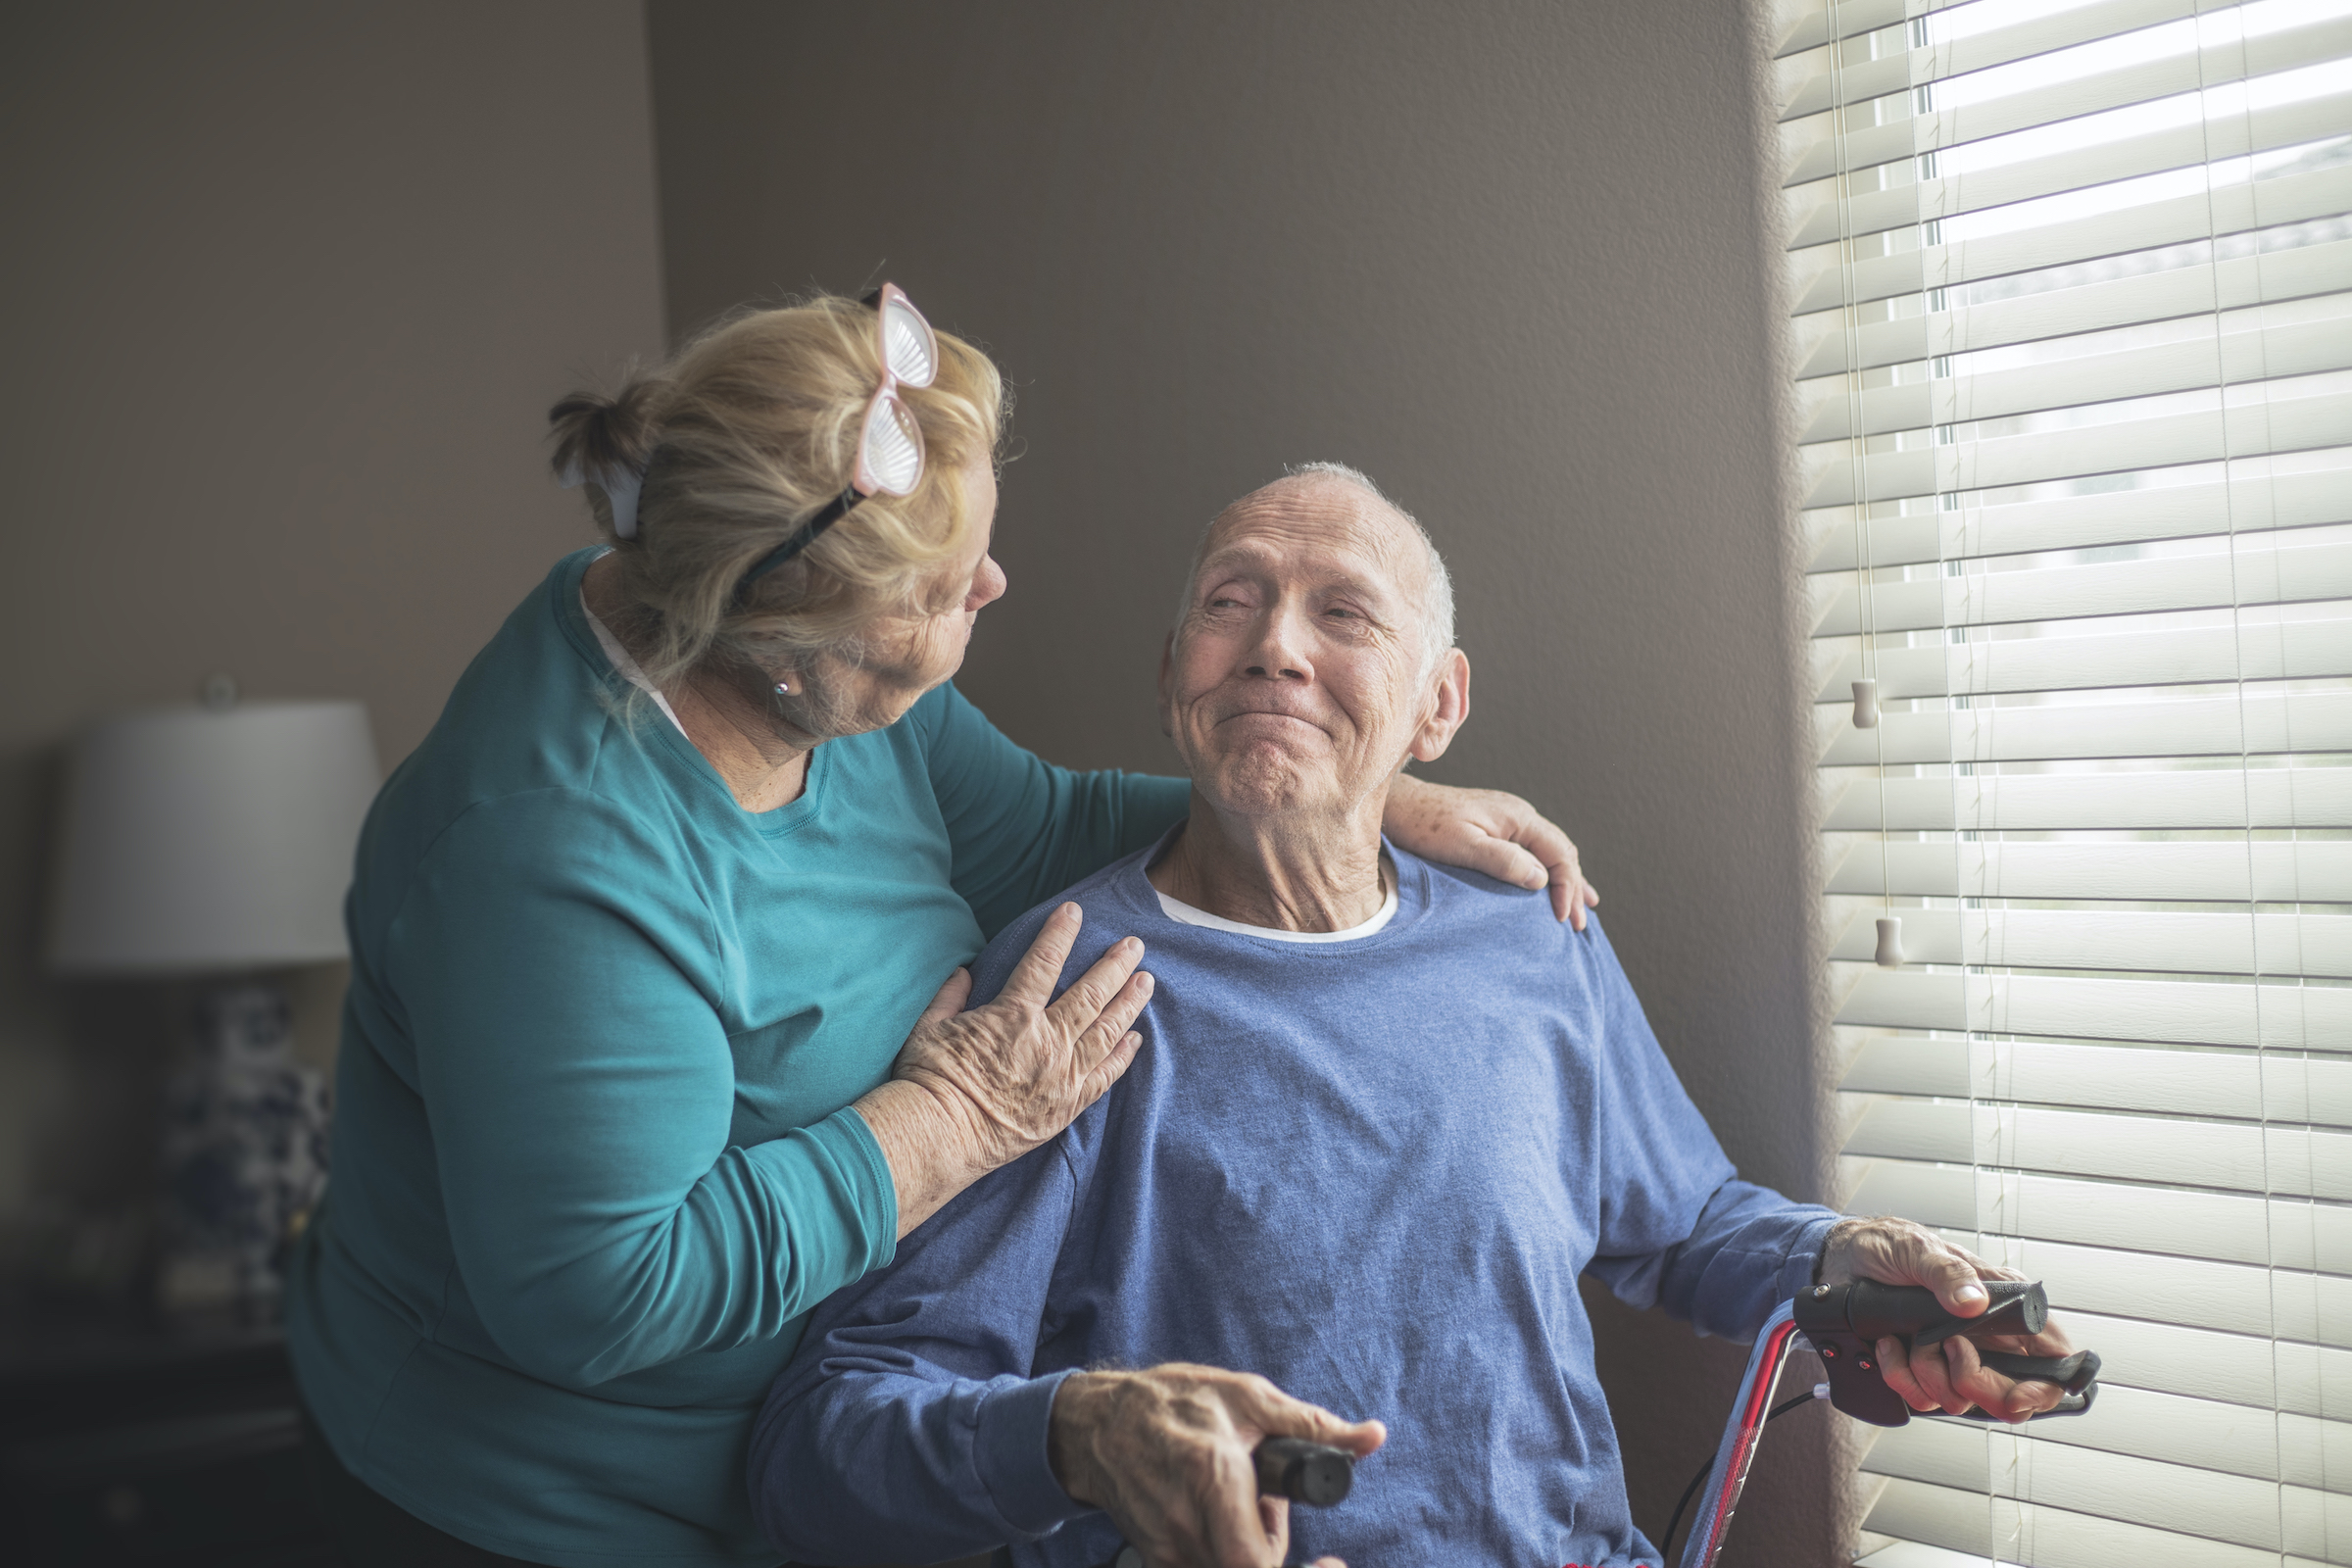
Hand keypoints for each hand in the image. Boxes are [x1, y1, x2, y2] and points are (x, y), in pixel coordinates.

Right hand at [855, 903, 1152, 1234]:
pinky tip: (1135, 1039)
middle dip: (1115, 966)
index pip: (1043, 963)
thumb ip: (950, 995)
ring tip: (1146, 981)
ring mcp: (1063, 1075)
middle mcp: (1047, 1041)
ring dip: (1129, 1003)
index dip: (1060, 934)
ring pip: (1107, 1031)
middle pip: (1091, 995)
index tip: (1075, 912)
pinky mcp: (1068, 1106)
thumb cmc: (929, 1080)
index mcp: (1013, 1016)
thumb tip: (963, 972)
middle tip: (1134, 945)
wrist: (941, 1137)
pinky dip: (1123, 1055)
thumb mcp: (929, 1027)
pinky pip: (1105, 1075)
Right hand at [1049, 1364, 1380, 1567]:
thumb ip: (1311, 1425)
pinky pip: (1204, 1565)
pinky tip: (1213, 1512)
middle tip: (1268, 1504)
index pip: (1257, 1561)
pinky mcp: (1156, 1556)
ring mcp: (1167, 1546)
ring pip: (1228, 1567)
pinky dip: (1222, 1548)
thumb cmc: (1172, 1402)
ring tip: (1238, 1499)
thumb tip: (1371, 1437)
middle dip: (1273, 1544)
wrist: (1097, 1423)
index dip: (1292, 1561)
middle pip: (1250, 1567)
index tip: (1328, 1560)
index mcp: (1212, 1477)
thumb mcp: (1246, 1397)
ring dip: (1248, 1545)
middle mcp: (1186, 1523)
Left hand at [1381, 775, 1599, 927]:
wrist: (1399, 807)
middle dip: (1574, 888)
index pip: (1559, 854)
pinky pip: (1533, 851)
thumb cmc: (1425, 826)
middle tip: (1578, 925)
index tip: (1564, 918)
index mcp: (1518, 817)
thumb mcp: (1464, 845)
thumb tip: (1541, 879)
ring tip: (1582, 909)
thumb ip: (1503, 860)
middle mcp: (1519, 815)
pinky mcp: (1496, 829)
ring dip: (1565, 881)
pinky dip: (1547, 872)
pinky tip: (1550, 886)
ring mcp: (1508, 821)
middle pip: (1561, 853)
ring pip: (1550, 852)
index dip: (1568, 887)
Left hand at [1819, 1216, 2076, 1422]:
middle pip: (2010, 1396)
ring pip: (1960, 1401)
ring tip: (1911, 1338)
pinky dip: (1900, 1376)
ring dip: (1929, 1374)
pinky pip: (1921, 1398)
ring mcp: (1953, 1358)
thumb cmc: (1889, 1246)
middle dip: (1976, 1383)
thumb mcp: (1918, 1251)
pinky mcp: (1922, 1370)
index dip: (2046, 1387)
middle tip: (1949, 1350)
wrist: (1841, 1259)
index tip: (2019, 1395)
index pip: (2052, 1357)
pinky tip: (1890, 1345)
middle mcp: (1985, 1338)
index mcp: (2001, 1305)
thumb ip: (1947, 1273)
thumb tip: (1974, 1301)